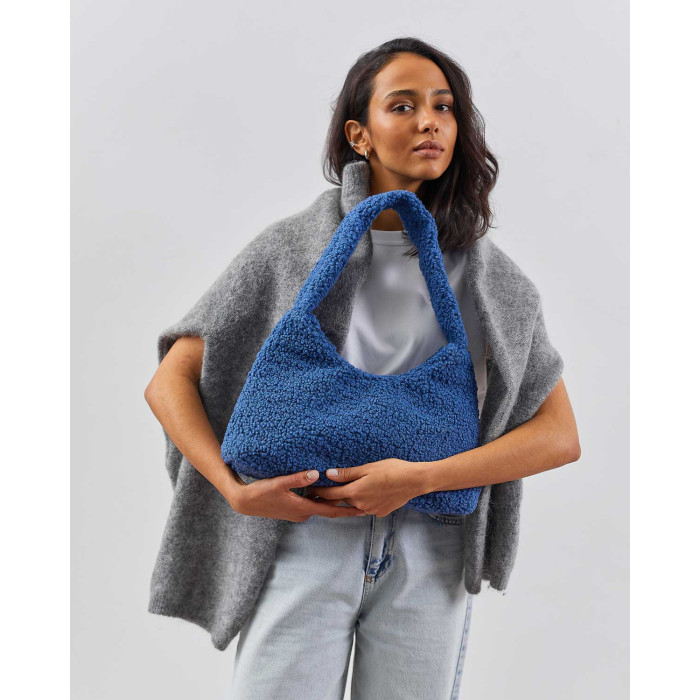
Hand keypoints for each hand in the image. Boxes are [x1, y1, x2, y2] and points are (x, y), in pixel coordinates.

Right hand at [229, 469, 365, 521]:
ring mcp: (297, 512)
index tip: (361, 509)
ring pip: (320, 506)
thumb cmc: (261, 492)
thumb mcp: (279, 482)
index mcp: (303, 508)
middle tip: (361, 502)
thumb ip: (298, 478)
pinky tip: (325, 492)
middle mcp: (302, 513)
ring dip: (332, 502)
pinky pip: (312, 504)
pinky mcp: (293, 508)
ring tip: (348, 496)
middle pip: (328, 509)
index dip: (347, 510)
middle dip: (344, 506)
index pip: (330, 510)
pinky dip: (321, 500)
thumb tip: (316, 474)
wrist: (245, 502)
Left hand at [305, 458, 426, 517]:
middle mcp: (361, 504)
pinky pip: (367, 507)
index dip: (319, 492)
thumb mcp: (368, 468)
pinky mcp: (380, 512)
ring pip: (354, 505)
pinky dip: (363, 502)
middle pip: (341, 501)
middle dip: (331, 498)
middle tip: (320, 493)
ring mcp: (371, 510)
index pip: (331, 494)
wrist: (414, 481)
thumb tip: (328, 474)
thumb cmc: (392, 470)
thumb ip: (347, 473)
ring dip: (348, 500)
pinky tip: (368, 494)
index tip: (310, 490)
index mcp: (356, 492)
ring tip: (343, 493)